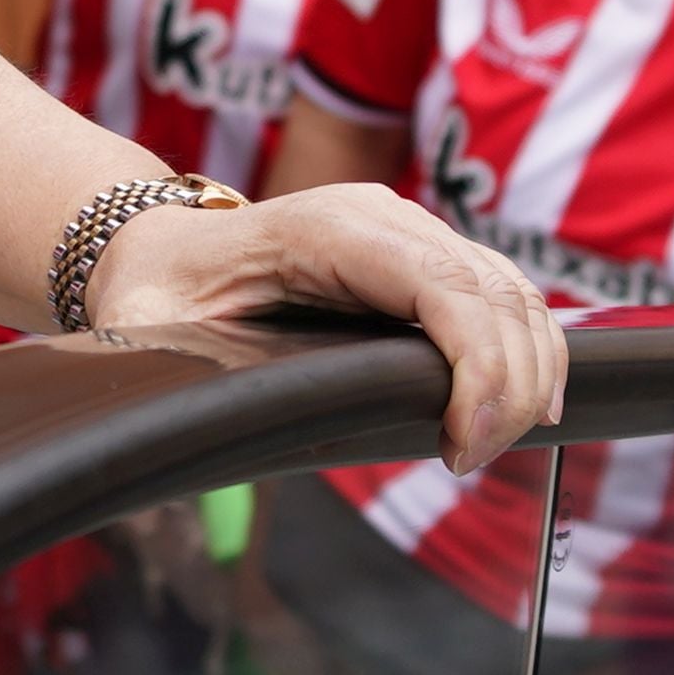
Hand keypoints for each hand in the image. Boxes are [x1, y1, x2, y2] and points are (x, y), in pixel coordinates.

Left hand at [86, 185, 565, 471]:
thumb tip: (178, 433)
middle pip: (493, 289)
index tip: (463, 443)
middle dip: (510, 381)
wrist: (160, 251)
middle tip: (476, 457)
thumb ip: (161, 369)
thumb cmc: (156, 294)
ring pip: (510, 289)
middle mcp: (382, 217)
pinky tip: (525, 406)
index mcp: (326, 227)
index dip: (477, 365)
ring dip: (529, 368)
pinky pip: (501, 295)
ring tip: (503, 440)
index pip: (441, 285)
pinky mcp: (424, 258)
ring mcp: (410, 231)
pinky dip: (526, 349)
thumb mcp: (143, 331)